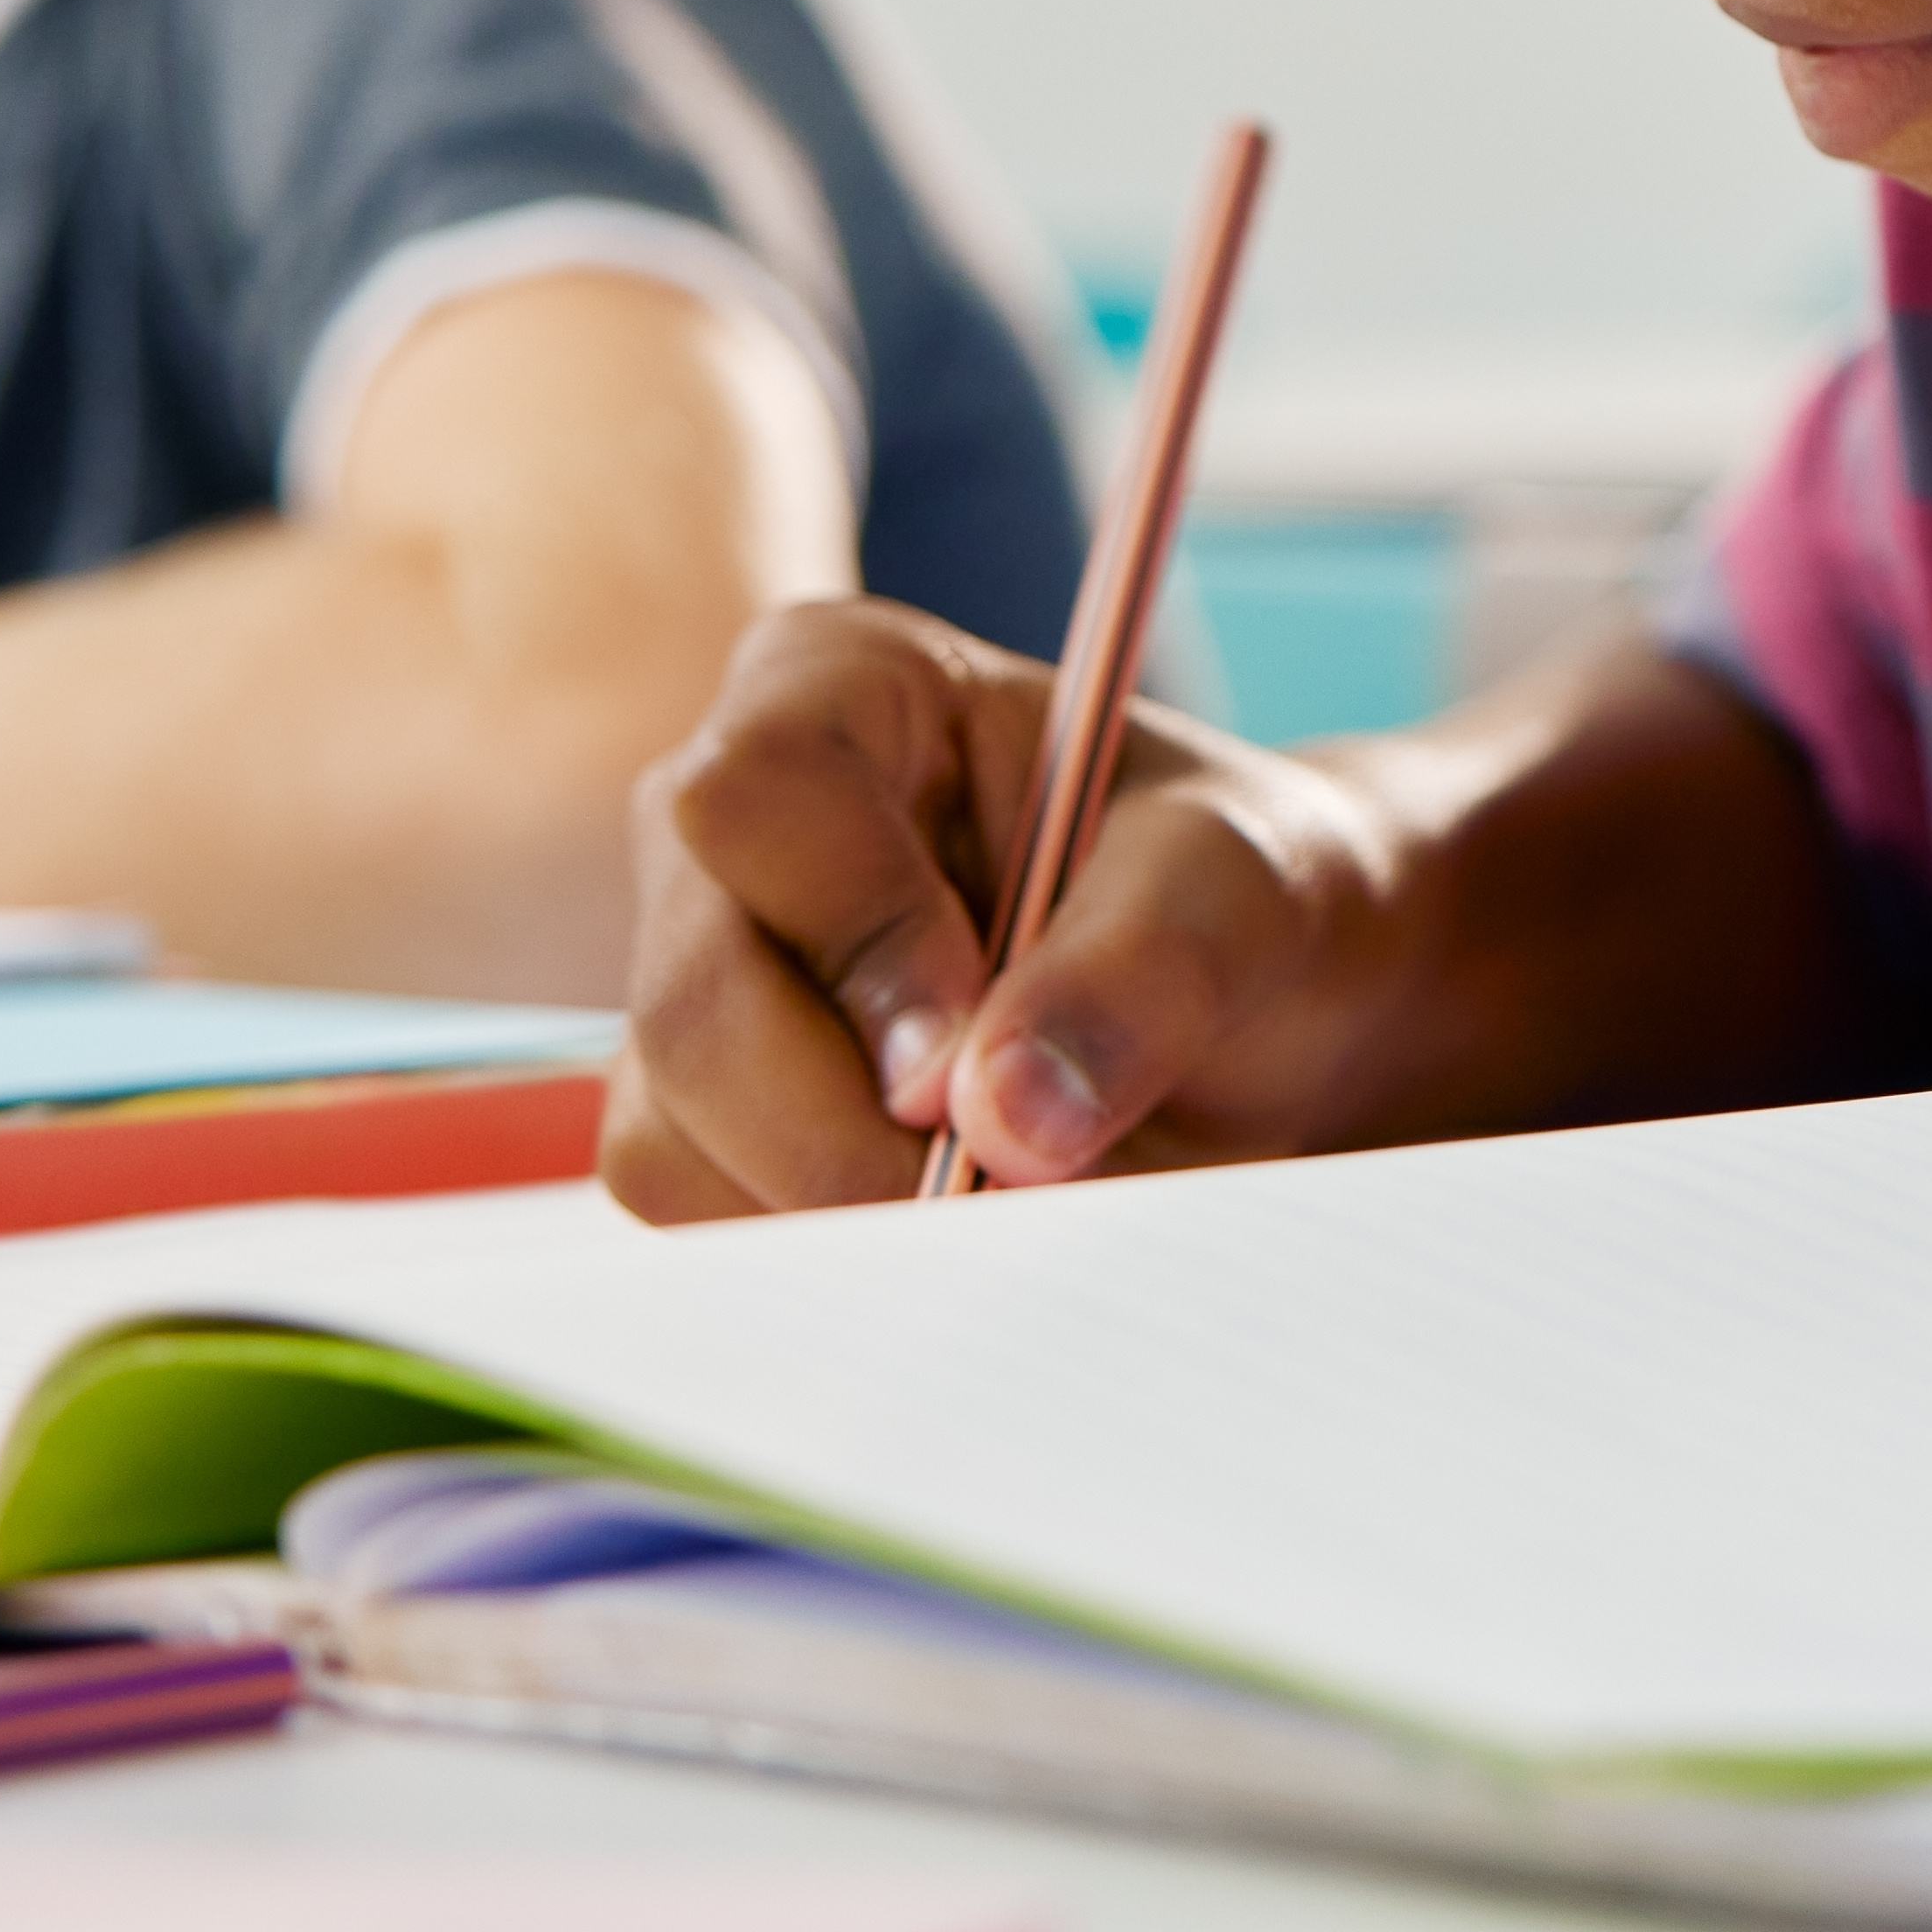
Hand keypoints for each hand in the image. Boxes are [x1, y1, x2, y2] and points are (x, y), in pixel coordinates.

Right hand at [599, 598, 1435, 1219]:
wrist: (1258, 1004)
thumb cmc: (1234, 892)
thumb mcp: (1237, 889)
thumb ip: (1134, 972)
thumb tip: (998, 1115)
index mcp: (838, 684)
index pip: (751, 800)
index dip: (859, 943)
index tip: (973, 1058)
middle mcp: (727, 828)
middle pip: (695, 1006)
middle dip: (853, 1134)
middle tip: (1016, 1182)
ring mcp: (695, 976)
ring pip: (672, 1138)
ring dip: (849, 1203)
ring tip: (1016, 1177)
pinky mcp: (698, 1112)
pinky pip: (703, 1216)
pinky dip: (833, 1246)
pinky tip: (958, 1208)